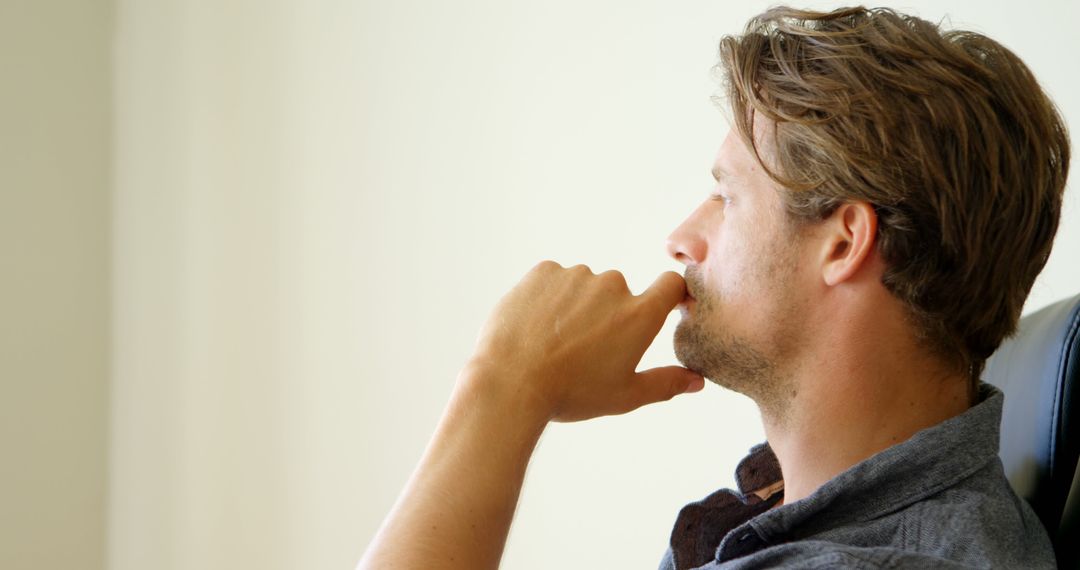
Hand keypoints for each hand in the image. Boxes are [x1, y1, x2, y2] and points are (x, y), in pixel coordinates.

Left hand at [463, 260, 705, 422]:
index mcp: (639, 315)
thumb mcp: (624, 396)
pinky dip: (548, 298)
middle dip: (607, 314)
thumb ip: (665, 384)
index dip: (668, 295)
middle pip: (619, 292)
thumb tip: (696, 381)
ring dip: (576, 305)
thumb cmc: (571, 393)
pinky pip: (554, 280)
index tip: (660, 308)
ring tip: (554, 342)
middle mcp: (613, 285)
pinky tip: (536, 327)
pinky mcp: (544, 271)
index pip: (671, 285)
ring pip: (584, 286)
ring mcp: (576, 275)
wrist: (511, 381)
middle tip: (584, 349)